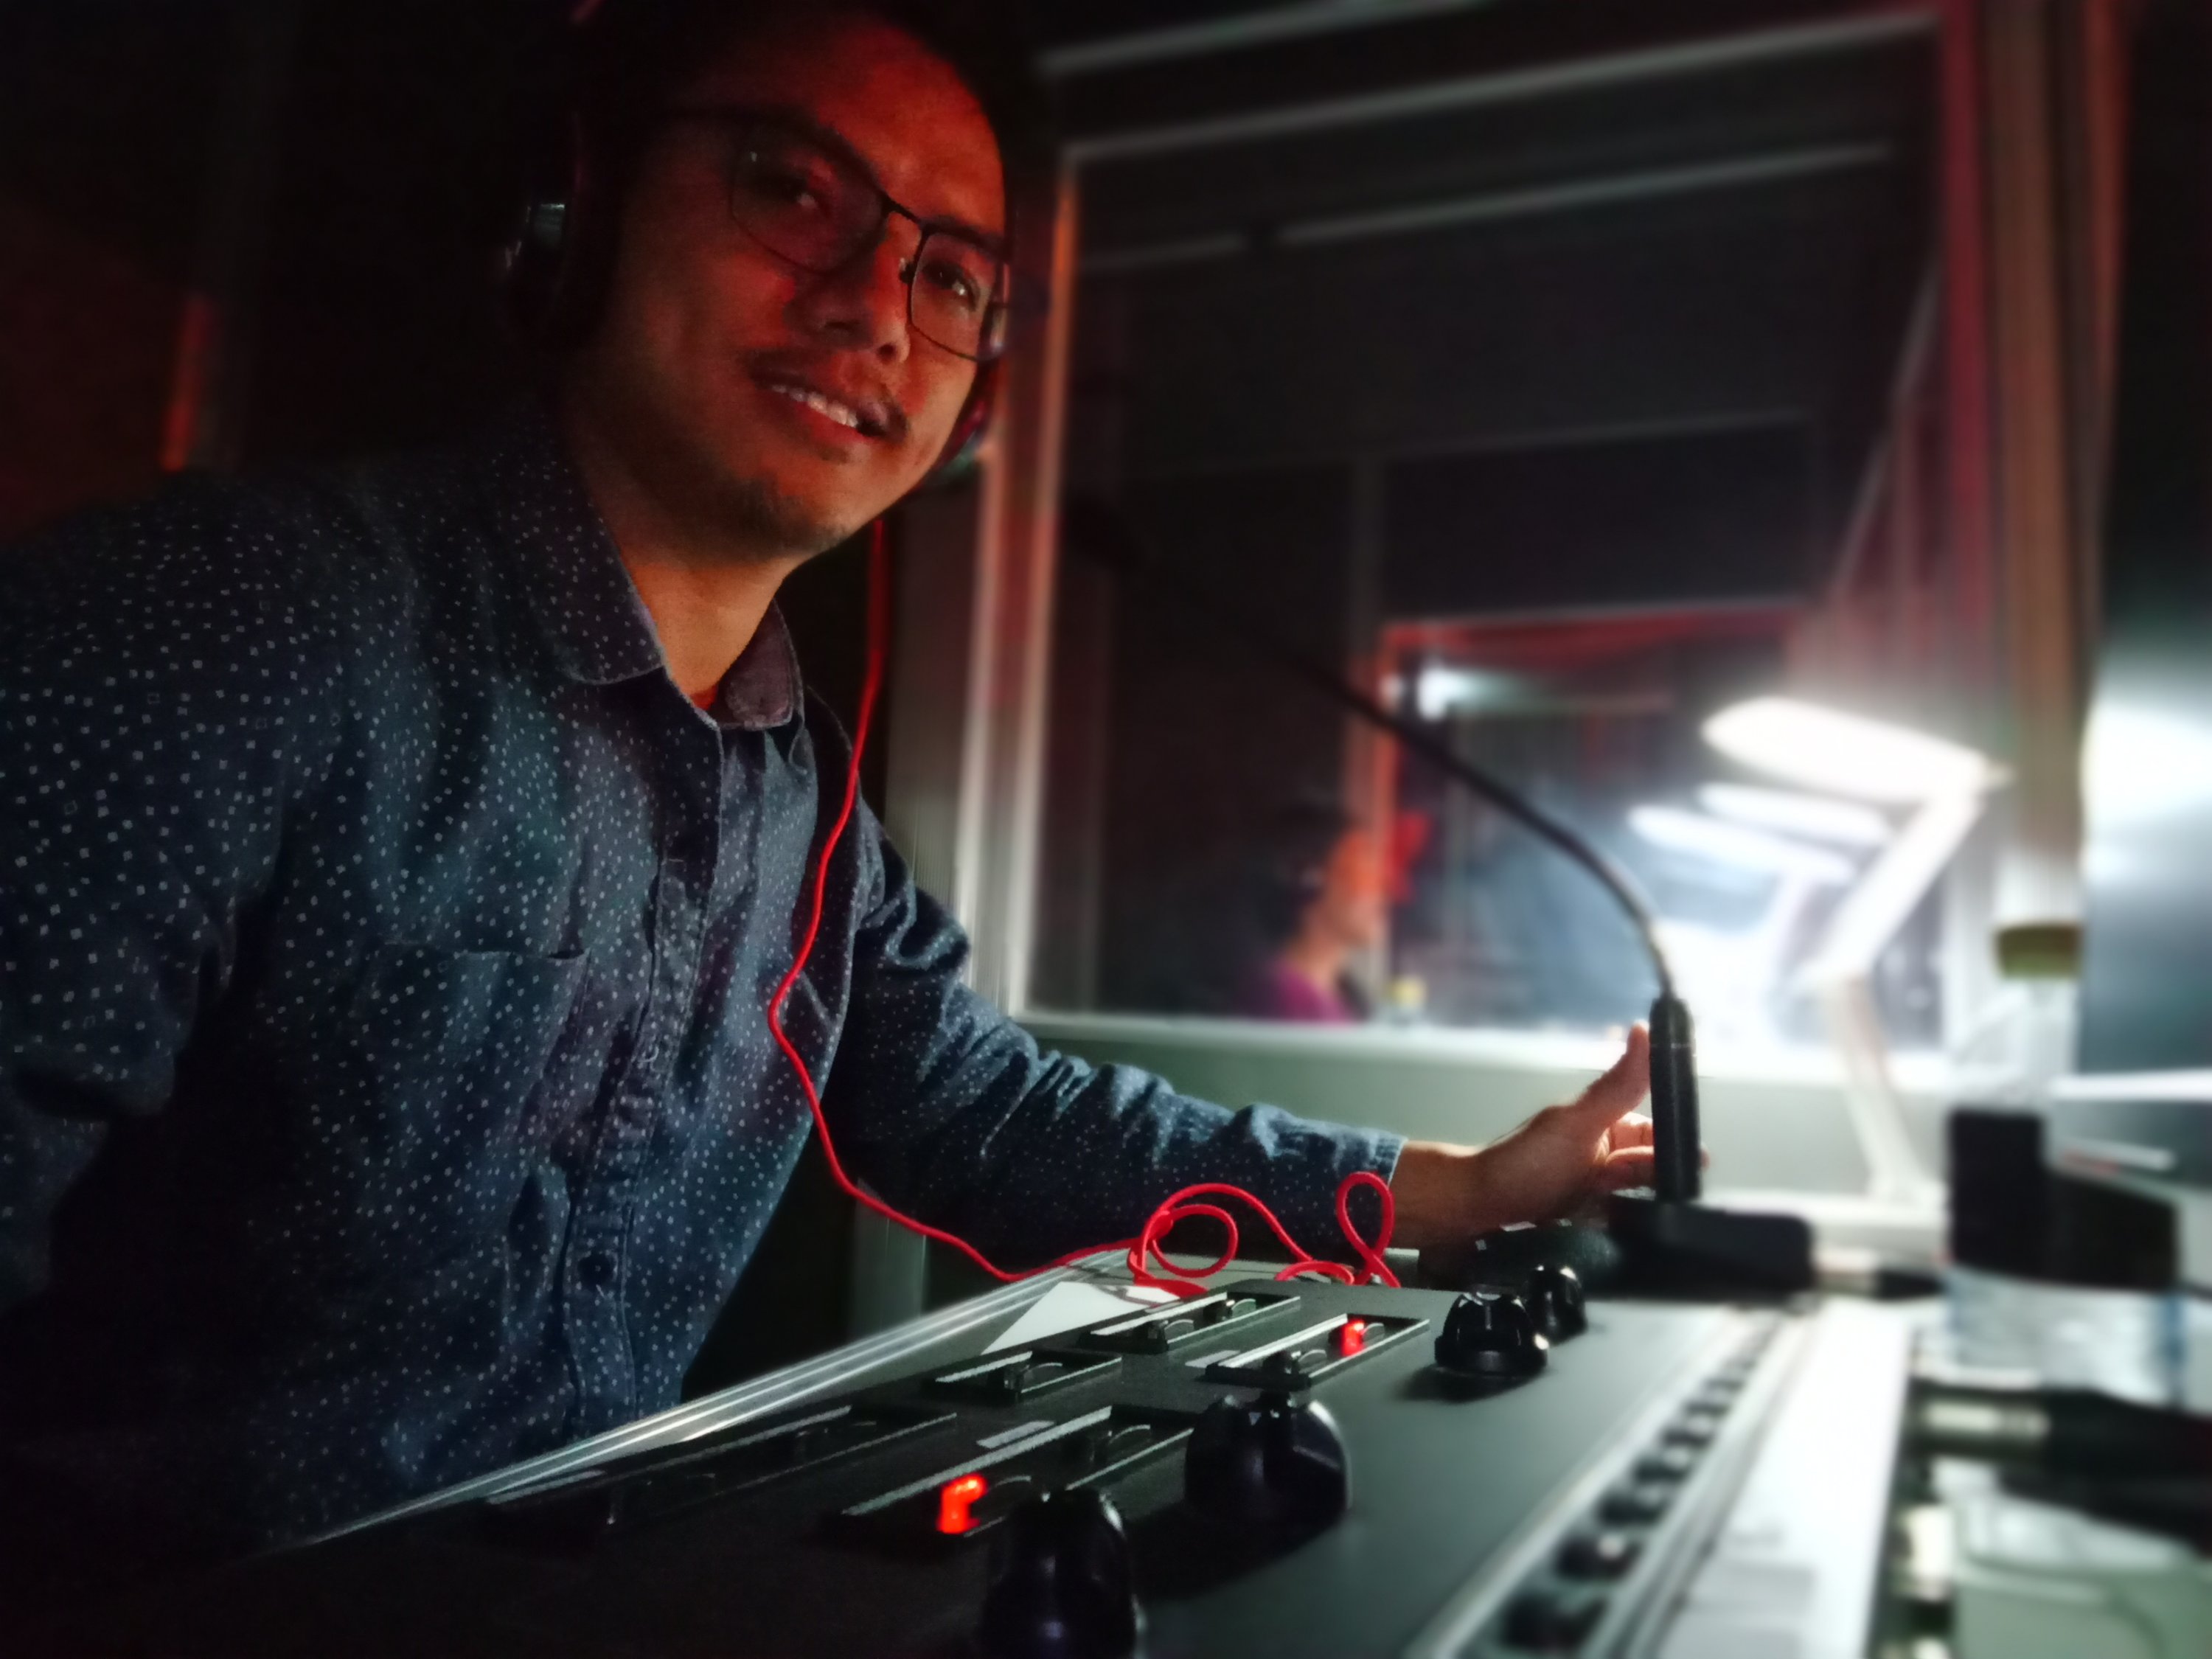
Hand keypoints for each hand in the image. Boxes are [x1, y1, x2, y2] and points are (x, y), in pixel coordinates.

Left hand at [1388, 1026, 1659, 1252]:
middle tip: (1650, 1198)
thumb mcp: (1578, 1122)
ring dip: (1642, 1209)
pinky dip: (1624, 1228)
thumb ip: (1618, 1086)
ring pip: (1638, 1199)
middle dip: (1657, 1184)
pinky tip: (1625, 1237)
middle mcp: (1605, 1155)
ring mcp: (1595, 1190)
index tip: (1696, 1166)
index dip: (1676, 1150)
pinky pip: (1618, 1223)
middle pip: (1650, 1170)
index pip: (1657, 1134)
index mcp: (1607, 1125)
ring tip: (1638, 1219)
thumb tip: (1645, 1030)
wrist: (1478, 1205)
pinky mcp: (1585, 1220)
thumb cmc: (1526, 1161)